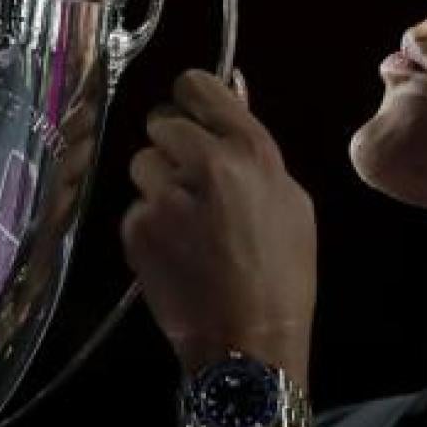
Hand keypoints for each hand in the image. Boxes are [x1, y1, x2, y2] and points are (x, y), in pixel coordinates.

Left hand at [120, 69, 316, 382]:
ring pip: (141, 163)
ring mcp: (165, 195)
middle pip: (161, 122)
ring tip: (185, 223)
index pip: (197, 85)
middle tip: (191, 181)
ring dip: (157, 185)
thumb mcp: (291, 203)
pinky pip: (134, 207)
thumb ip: (254, 149)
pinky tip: (174, 251)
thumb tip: (233, 94)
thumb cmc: (283, 274)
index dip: (191, 98)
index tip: (192, 113)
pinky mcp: (137, 228)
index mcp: (250, 150)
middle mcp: (204, 163)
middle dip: (173, 147)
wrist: (250, 341)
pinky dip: (148, 225)